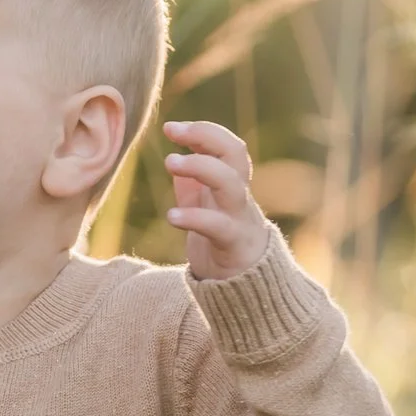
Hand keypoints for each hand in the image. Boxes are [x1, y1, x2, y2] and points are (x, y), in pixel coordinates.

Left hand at [161, 120, 273, 280]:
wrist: (246, 288)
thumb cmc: (223, 243)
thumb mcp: (205, 209)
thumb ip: (193, 187)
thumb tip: (176, 159)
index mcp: (233, 184)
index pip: (227, 146)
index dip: (203, 132)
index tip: (171, 127)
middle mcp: (240, 196)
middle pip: (235, 154)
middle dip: (206, 136)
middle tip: (172, 132)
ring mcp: (240, 219)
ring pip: (231, 184)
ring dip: (200, 167)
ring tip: (169, 162)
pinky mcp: (234, 245)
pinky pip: (217, 226)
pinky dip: (194, 218)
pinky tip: (171, 216)